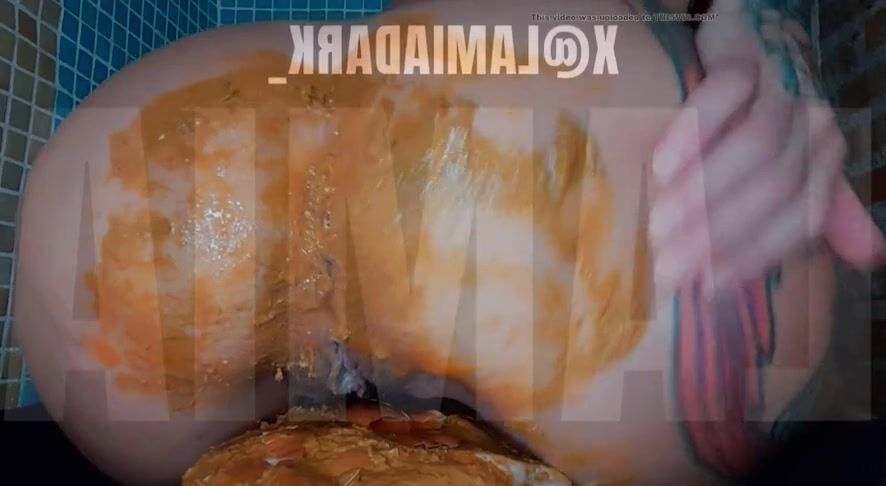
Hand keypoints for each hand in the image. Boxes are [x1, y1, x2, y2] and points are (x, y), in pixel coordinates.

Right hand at [649, 5, 884, 293]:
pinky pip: (724, 93)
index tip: (705, 287)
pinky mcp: (745, 54)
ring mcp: (781, 86)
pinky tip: (660, 166)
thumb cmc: (757, 118)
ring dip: (703, 192)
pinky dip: (693, 132)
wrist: (746, 43)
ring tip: (658, 225)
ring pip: (755, 145)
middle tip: (667, 266)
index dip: (754, 255)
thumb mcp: (792, 163)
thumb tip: (872, 257)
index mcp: (825, 160)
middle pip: (775, 187)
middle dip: (718, 233)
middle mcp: (813, 125)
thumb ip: (823, 208)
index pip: (799, 217)